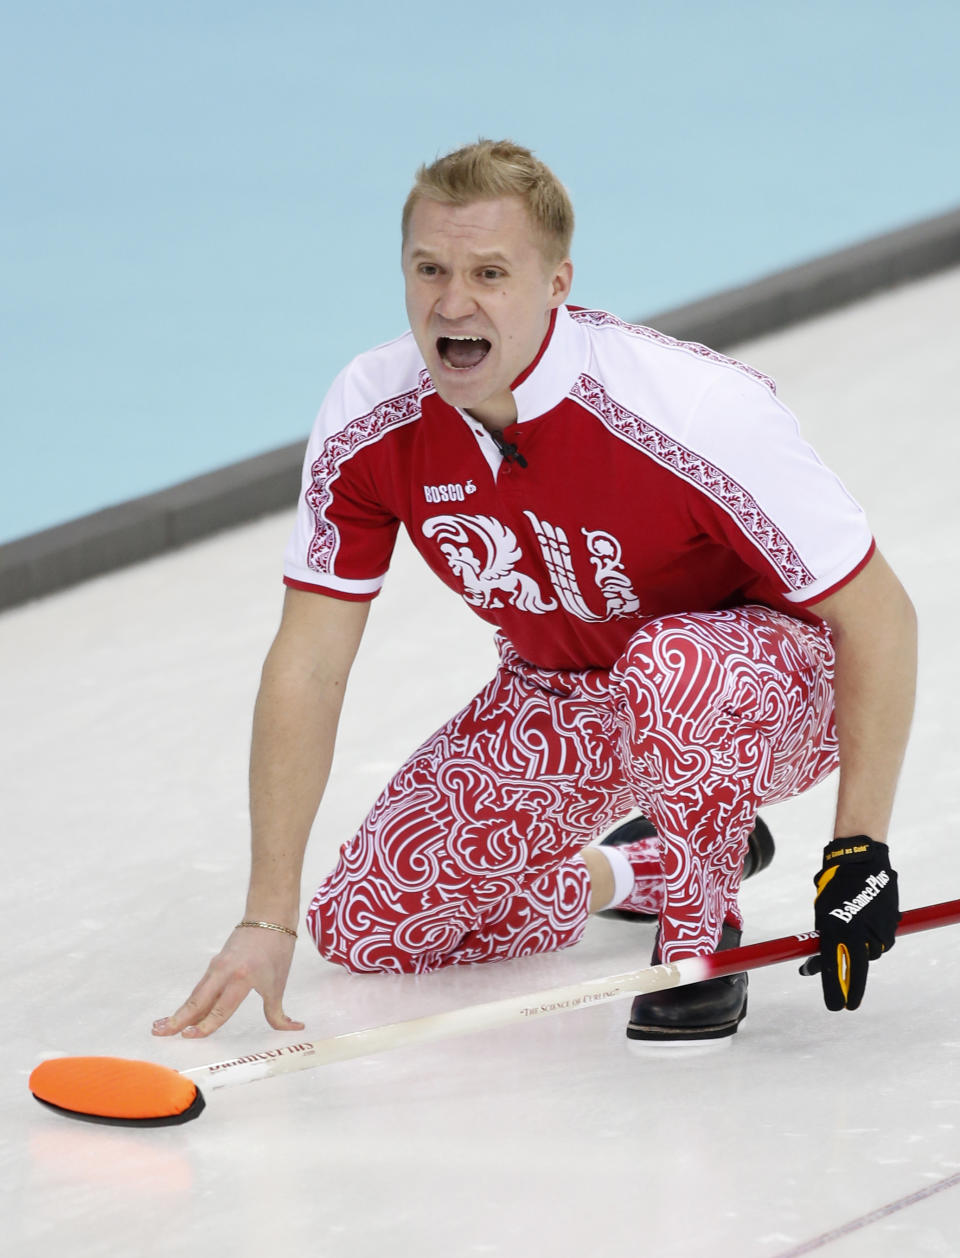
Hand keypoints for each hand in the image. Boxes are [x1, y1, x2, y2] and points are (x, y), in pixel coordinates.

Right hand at [153, 925, 304, 1037]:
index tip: (188, 1036)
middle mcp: (224, 972)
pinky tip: (181, 1013)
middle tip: (159, 1033)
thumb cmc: (277, 951)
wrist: (269, 918)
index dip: (205, 1025)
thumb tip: (295, 1029)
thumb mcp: (279, 984)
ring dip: (180, 1011)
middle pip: (198, 1000)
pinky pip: (201, 987)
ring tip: (161, 1026)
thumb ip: (278, 1012)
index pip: (221, 1009)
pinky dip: (191, 1001)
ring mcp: (217, 966)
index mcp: (242, 978)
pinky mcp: (215, 963)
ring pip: (196, 994)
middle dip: (178, 1019)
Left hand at [807, 837, 899, 1010]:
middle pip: (857, 970)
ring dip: (863, 953)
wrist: (861, 862)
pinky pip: (882, 941)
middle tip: (848, 1005)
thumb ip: (820, 941)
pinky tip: (869, 925)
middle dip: (852, 990)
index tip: (834, 1006)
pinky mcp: (891, 924)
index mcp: (834, 927)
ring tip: (857, 932)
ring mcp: (876, 928)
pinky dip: (875, 940)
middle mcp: (856, 930)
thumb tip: (810, 967)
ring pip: (871, 954)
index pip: (832, 966)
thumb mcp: (822, 913)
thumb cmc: (834, 888)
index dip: (833, 989)